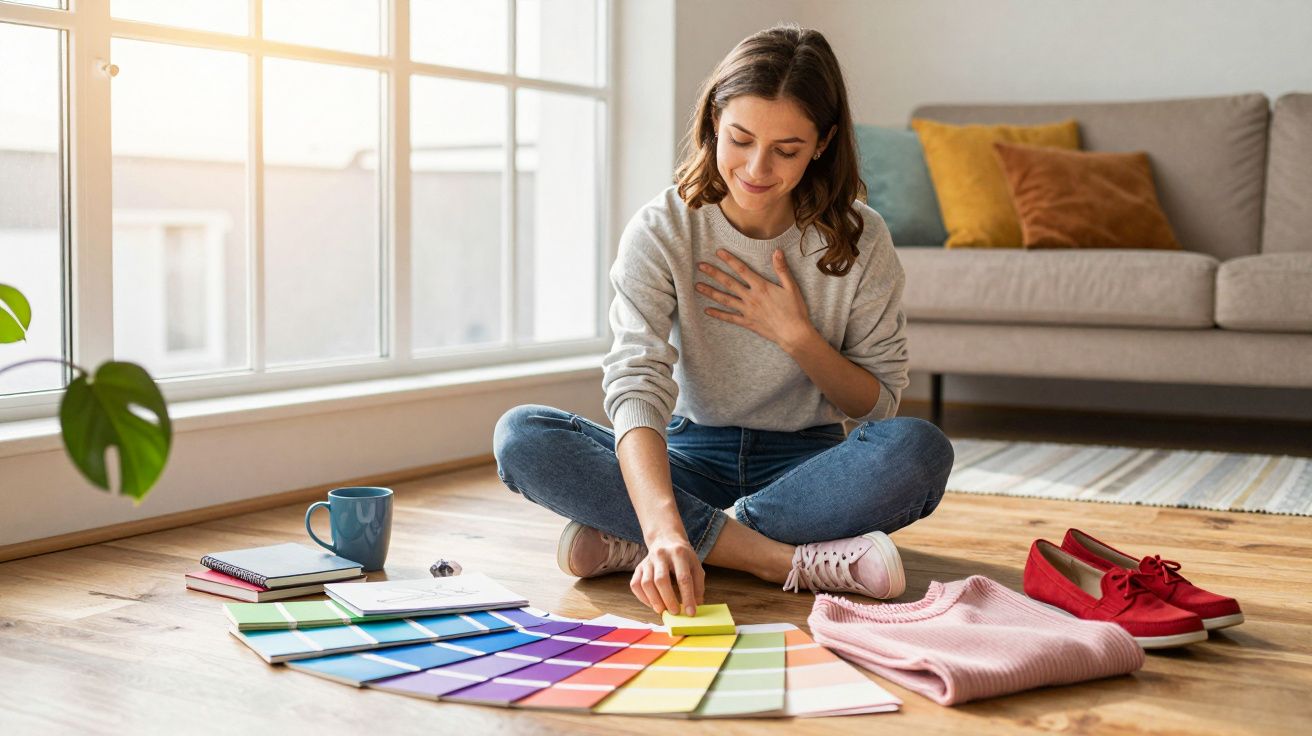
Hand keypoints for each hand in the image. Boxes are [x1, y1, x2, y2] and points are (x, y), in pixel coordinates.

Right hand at [630, 533, 704, 616]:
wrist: (665, 540)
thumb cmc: (683, 557)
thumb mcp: (696, 566)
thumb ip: (698, 586)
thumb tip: (697, 606)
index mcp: (679, 553)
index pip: (683, 578)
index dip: (688, 597)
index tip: (691, 612)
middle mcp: (661, 555)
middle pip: (661, 580)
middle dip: (668, 599)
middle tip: (675, 612)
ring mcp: (648, 561)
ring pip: (646, 583)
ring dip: (654, 600)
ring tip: (663, 611)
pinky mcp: (639, 567)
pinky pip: (635, 585)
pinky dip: (643, 598)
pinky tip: (652, 604)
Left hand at [696, 248, 816, 350]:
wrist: (793, 334)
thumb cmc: (795, 310)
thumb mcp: (791, 287)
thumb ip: (782, 269)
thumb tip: (777, 251)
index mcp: (761, 287)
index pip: (742, 270)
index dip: (730, 260)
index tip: (718, 253)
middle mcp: (751, 297)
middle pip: (728, 283)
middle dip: (713, 273)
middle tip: (700, 266)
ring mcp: (747, 311)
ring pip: (725, 299)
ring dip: (710, 292)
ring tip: (697, 286)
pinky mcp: (747, 322)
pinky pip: (729, 318)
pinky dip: (718, 314)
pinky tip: (707, 310)